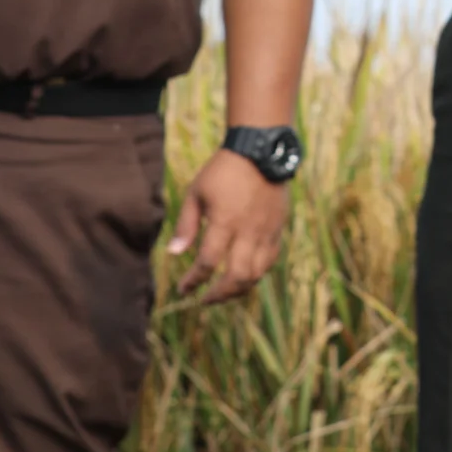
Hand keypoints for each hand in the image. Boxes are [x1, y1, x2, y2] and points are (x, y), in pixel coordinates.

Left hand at [167, 149, 289, 303]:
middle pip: (237, 277)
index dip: (193, 281)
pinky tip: (244, 274)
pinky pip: (270, 260)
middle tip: (204, 300)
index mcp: (224, 222)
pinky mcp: (278, 228)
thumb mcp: (196, 193)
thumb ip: (186, 225)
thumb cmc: (223, 171)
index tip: (183, 289)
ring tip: (224, 292)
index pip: (207, 263)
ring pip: (257, 273)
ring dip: (238, 289)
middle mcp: (248, 231)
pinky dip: (256, 273)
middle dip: (218, 295)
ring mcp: (267, 231)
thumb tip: (173, 254)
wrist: (262, 152)